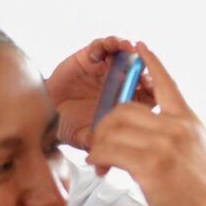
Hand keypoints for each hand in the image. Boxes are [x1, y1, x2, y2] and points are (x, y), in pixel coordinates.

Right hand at [45, 36, 154, 150]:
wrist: (49, 115)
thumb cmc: (73, 128)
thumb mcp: (88, 139)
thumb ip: (98, 145)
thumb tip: (105, 159)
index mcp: (130, 103)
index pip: (152, 91)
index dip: (156, 84)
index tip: (154, 81)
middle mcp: (121, 83)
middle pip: (142, 69)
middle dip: (144, 64)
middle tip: (141, 64)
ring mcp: (106, 70)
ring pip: (123, 54)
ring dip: (125, 49)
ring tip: (124, 48)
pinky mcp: (89, 58)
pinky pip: (100, 46)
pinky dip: (103, 45)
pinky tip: (99, 52)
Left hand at [86, 42, 205, 205]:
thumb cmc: (203, 195)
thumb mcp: (197, 156)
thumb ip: (176, 138)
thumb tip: (147, 135)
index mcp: (190, 122)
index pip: (168, 84)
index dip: (152, 63)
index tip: (139, 47)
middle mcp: (178, 128)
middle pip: (126, 109)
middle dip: (105, 125)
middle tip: (100, 144)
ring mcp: (165, 144)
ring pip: (113, 128)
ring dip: (98, 144)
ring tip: (99, 160)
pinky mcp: (151, 164)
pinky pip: (110, 150)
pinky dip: (98, 157)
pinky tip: (100, 167)